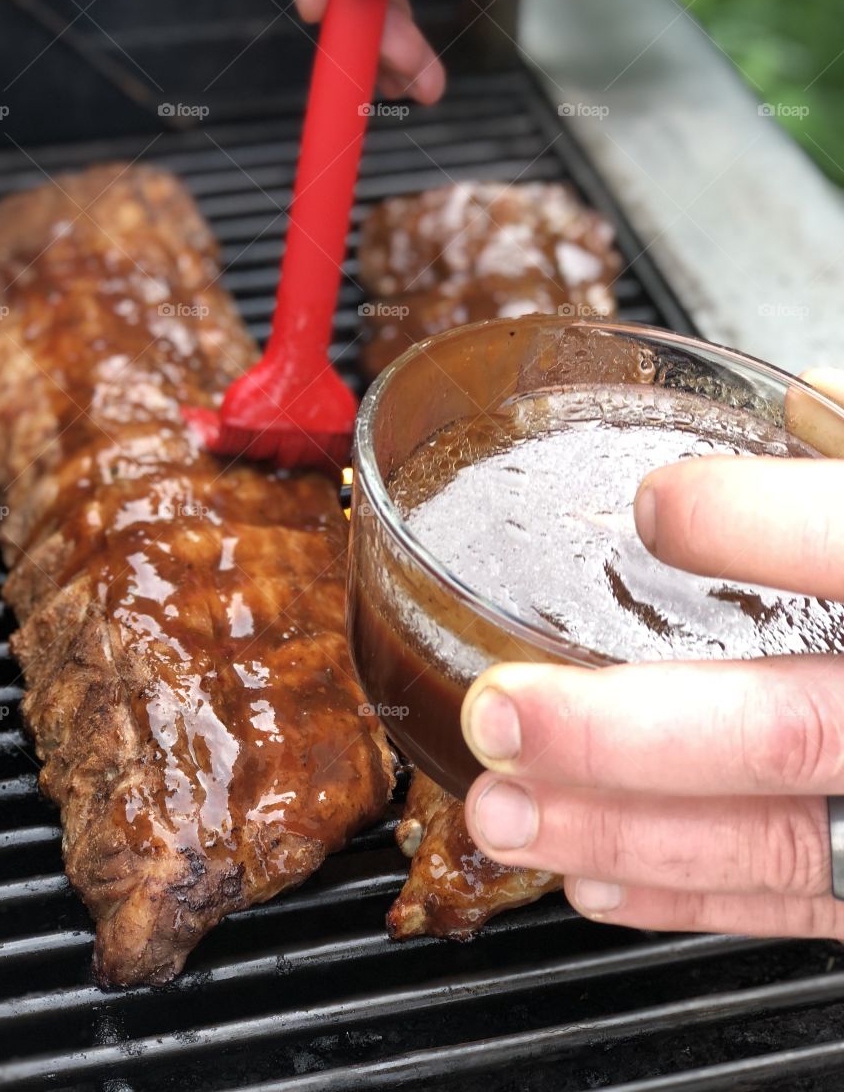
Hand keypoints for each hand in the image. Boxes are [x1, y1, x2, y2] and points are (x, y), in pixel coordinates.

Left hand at [461, 368, 843, 938]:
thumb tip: (797, 399)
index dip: (757, 522)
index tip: (655, 504)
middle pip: (796, 726)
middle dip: (625, 731)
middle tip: (503, 705)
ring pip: (781, 838)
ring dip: (621, 829)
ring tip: (504, 808)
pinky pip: (800, 904)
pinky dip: (688, 893)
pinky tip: (593, 874)